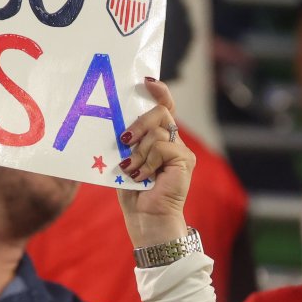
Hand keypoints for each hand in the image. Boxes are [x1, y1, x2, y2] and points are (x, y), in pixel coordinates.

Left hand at [116, 80, 195, 247]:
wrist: (146, 220)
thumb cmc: (133, 192)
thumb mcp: (125, 160)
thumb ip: (127, 142)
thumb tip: (116, 125)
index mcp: (159, 138)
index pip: (163, 107)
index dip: (158, 91)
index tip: (146, 81)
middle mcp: (173, 142)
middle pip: (160, 112)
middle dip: (139, 122)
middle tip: (124, 139)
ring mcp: (181, 151)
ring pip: (157, 132)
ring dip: (138, 152)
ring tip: (131, 170)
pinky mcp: (185, 161)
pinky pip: (162, 147)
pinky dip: (146, 162)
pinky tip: (140, 176)